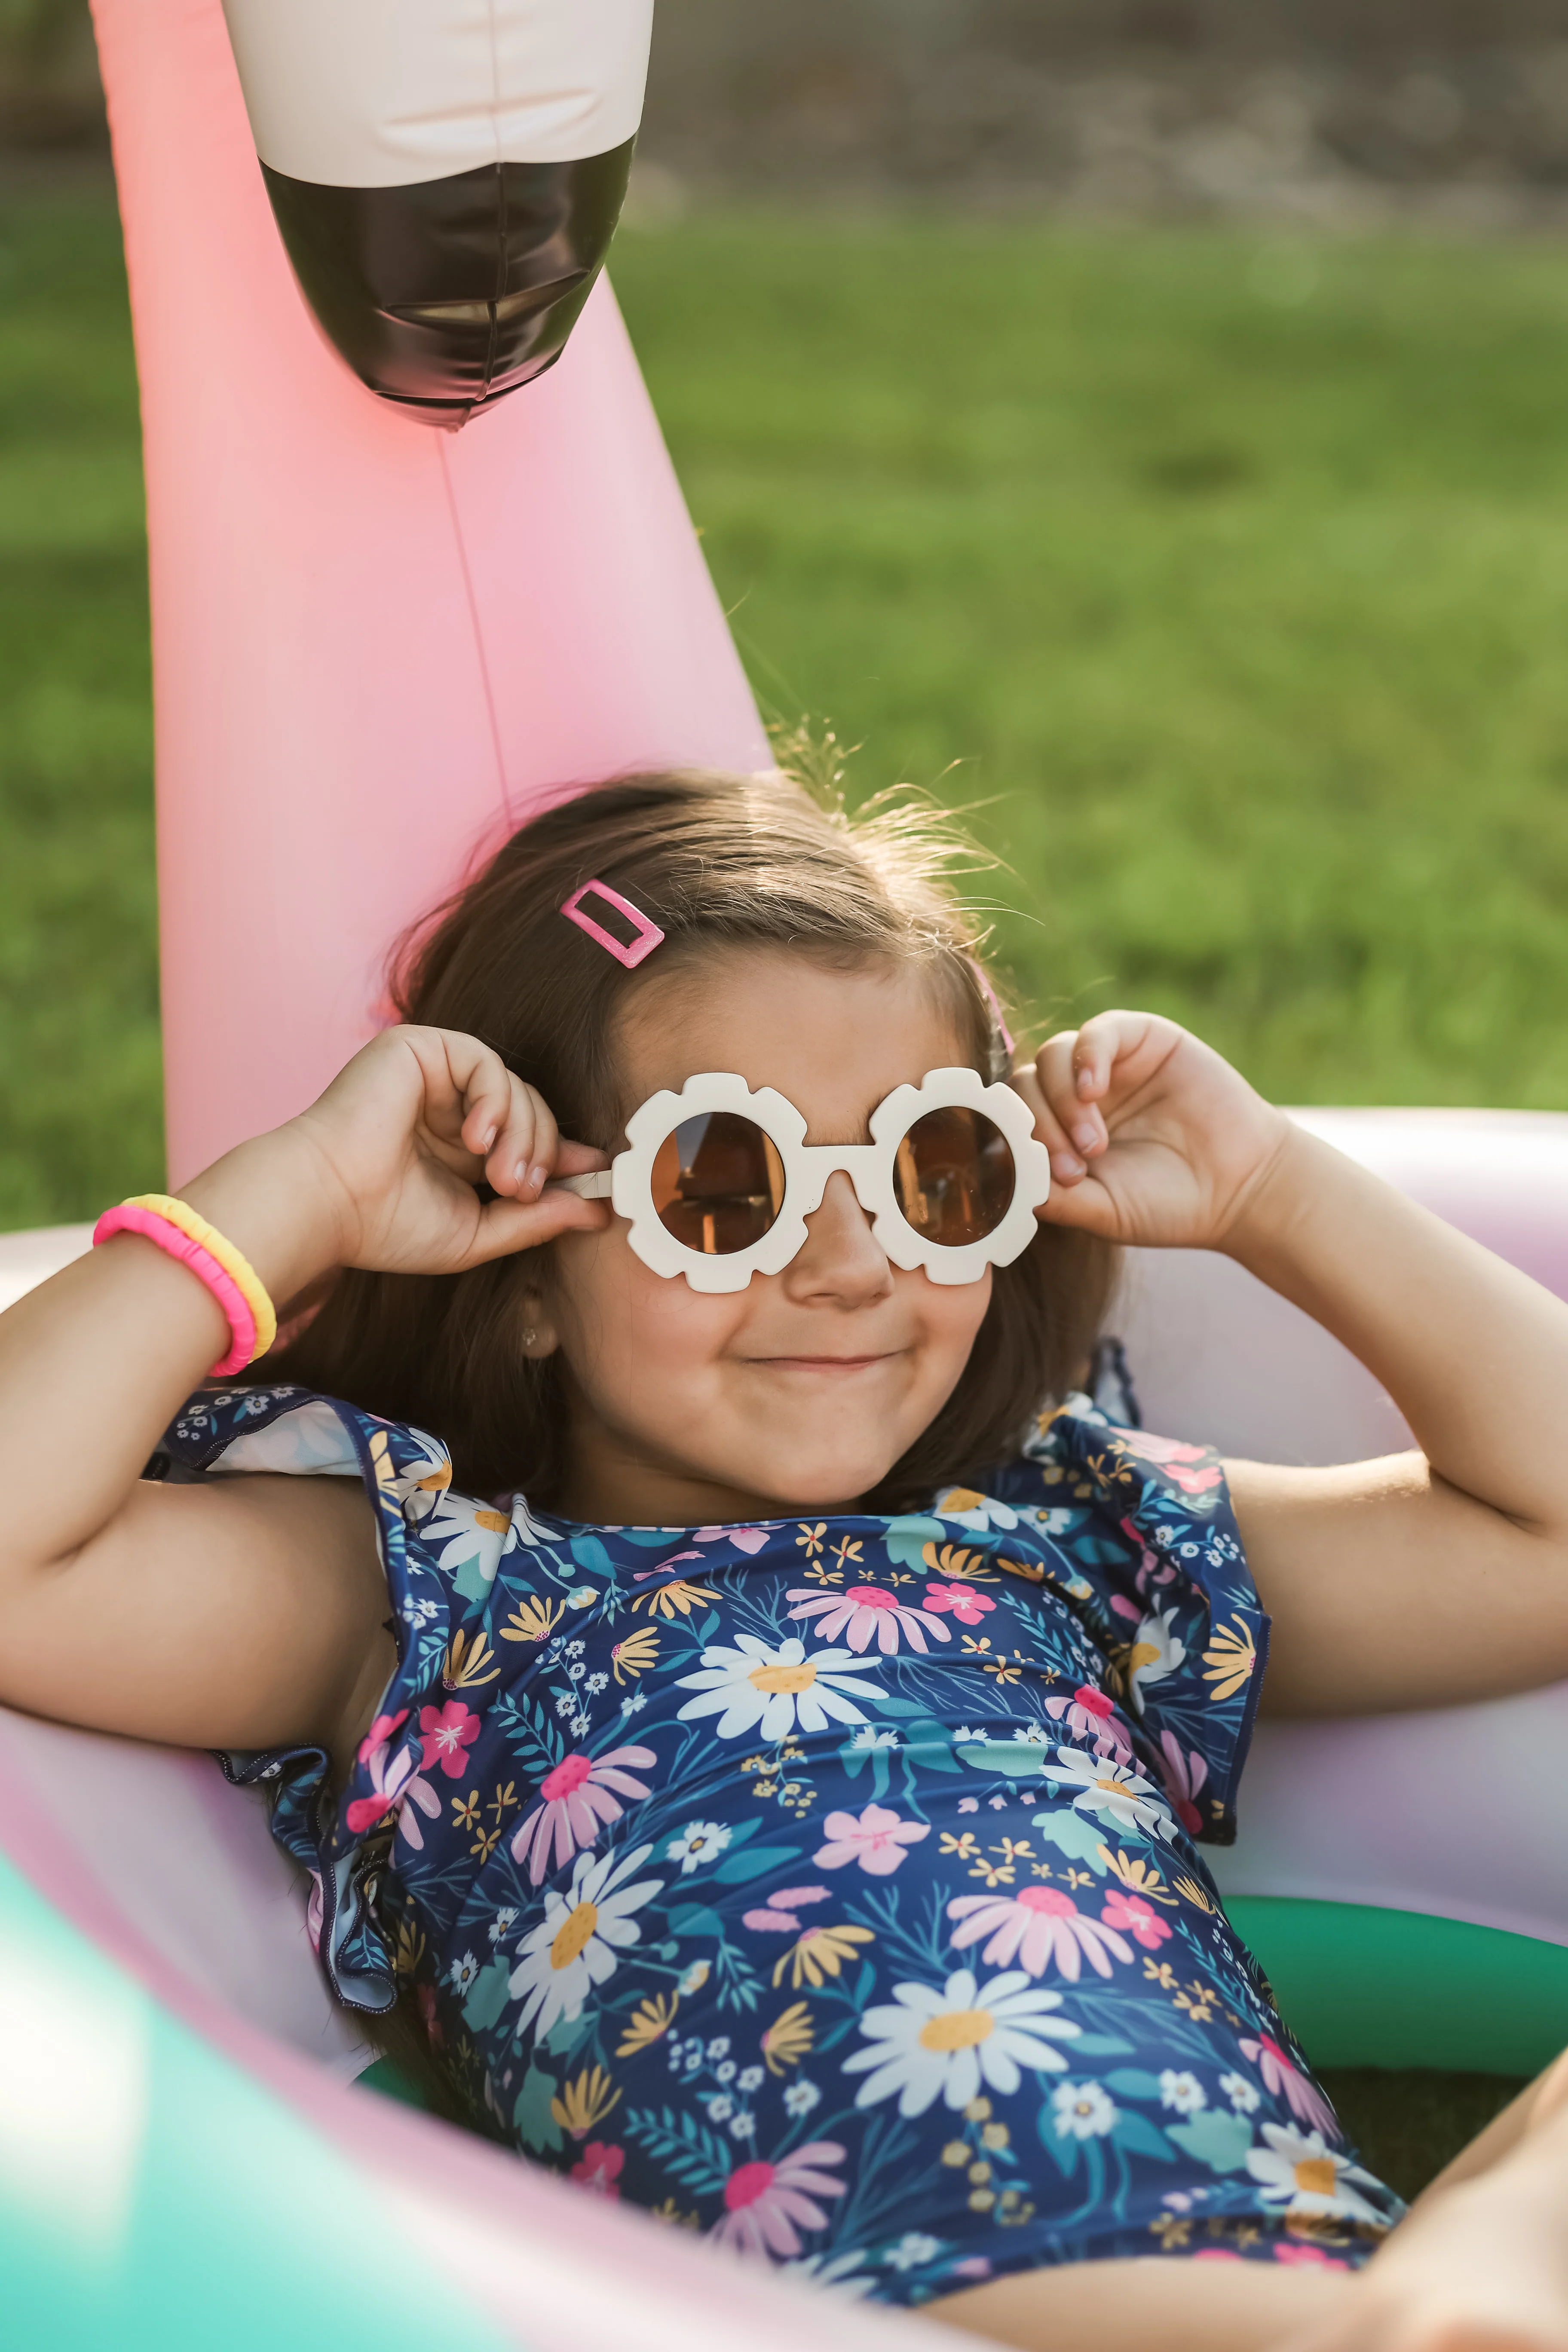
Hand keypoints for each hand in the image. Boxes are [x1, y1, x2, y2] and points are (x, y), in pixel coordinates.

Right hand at [185, 1026, 608, 1297]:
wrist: (326, 1203)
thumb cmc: (385, 1225)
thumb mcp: (478, 1232)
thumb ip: (536, 1220)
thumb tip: (599, 1211)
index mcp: (458, 1147)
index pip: (529, 1136)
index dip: (566, 1155)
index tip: (596, 1178)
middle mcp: (448, 1106)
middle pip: (532, 1111)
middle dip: (543, 1152)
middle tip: (525, 1190)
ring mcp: (435, 1075)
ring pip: (517, 1087)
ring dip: (523, 1134)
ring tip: (500, 1176)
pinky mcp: (421, 1047)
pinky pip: (487, 1062)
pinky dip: (496, 1101)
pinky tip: (476, 1139)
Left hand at [1013, 1009, 1292, 1250]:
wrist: (1240, 1187)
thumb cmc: (1168, 1204)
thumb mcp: (1101, 1211)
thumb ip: (1053, 1197)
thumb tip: (1004, 1182)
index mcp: (1057, 1133)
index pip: (1009, 1120)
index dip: (1011, 1143)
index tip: (1035, 1177)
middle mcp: (1074, 1095)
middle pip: (1023, 1087)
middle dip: (1038, 1128)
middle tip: (1075, 1166)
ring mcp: (1107, 1066)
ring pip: (1051, 1058)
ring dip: (1061, 1102)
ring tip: (1095, 1144)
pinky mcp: (1141, 1039)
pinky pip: (1097, 1032)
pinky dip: (1087, 1057)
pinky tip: (1094, 1090)